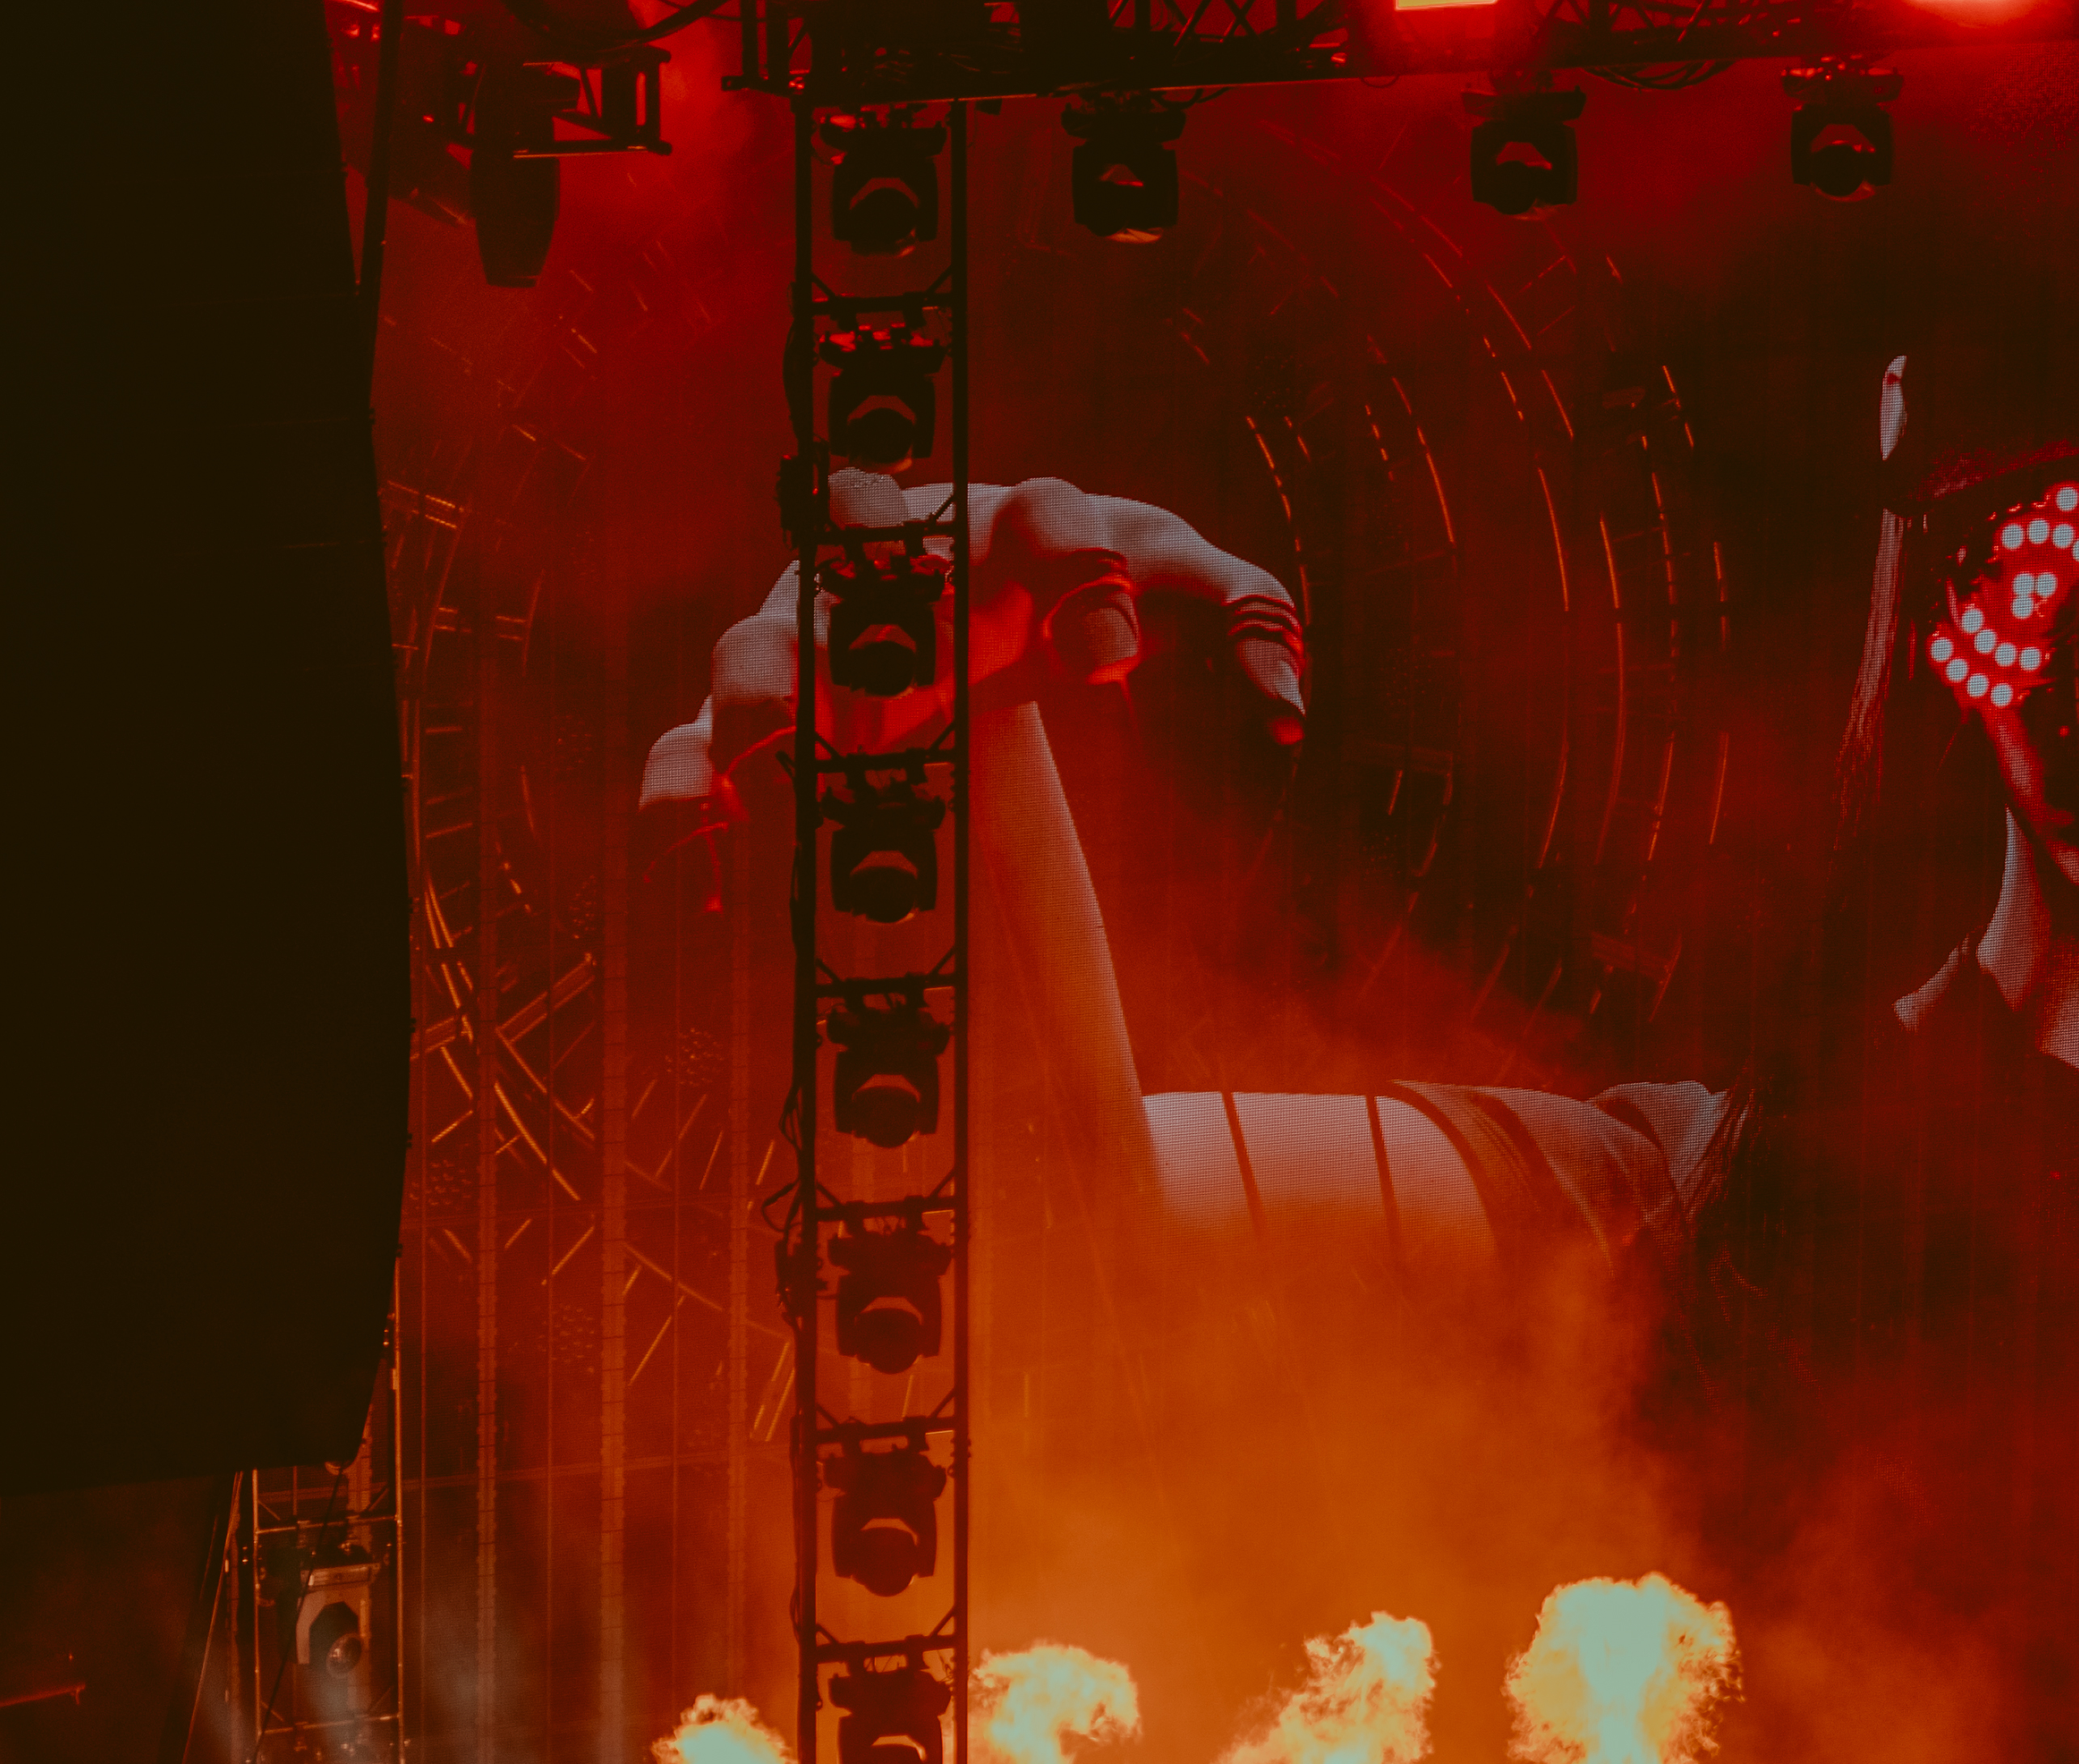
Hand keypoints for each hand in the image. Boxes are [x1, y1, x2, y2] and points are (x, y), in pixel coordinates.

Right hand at [636, 478, 1306, 833]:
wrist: (951, 578)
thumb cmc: (1064, 571)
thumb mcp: (1163, 569)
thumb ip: (1246, 611)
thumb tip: (1292, 712)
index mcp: (1017, 521)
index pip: (1055, 520)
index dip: (1086, 577)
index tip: (1117, 662)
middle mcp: (902, 552)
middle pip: (870, 542)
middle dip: (883, 593)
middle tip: (911, 672)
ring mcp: (821, 616)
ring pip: (769, 637)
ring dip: (767, 692)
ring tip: (777, 749)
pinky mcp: (766, 690)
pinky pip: (697, 731)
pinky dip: (684, 777)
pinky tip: (688, 828)